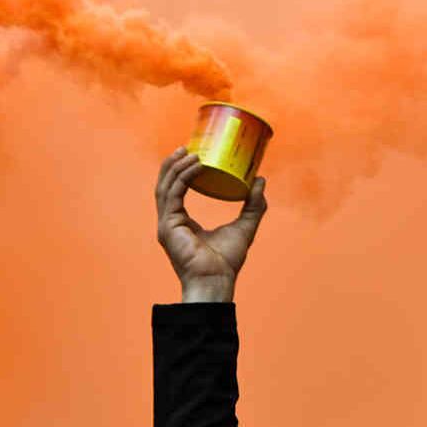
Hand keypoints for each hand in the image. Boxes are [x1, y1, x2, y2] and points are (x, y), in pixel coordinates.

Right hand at [155, 147, 267, 300]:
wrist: (218, 280)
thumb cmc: (227, 261)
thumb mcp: (245, 226)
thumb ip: (253, 205)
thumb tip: (260, 180)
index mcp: (182, 222)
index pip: (176, 190)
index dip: (181, 171)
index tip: (193, 154)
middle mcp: (170, 221)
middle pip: (166, 185)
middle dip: (173, 164)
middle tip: (187, 146)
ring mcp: (166, 224)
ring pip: (165, 187)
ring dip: (176, 167)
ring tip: (190, 151)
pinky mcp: (168, 226)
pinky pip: (173, 194)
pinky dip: (183, 177)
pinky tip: (196, 166)